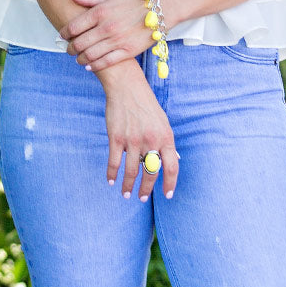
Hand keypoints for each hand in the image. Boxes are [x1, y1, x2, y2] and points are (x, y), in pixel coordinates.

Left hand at [60, 0, 152, 71]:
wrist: (160, 9)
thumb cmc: (133, 1)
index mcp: (100, 12)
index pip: (73, 26)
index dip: (64, 33)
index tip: (62, 36)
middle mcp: (106, 27)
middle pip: (79, 43)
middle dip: (70, 49)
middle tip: (68, 50)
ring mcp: (116, 40)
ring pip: (90, 55)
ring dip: (80, 59)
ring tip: (78, 59)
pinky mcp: (127, 51)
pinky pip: (105, 62)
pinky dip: (94, 66)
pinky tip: (89, 66)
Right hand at [103, 71, 178, 200]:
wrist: (127, 88)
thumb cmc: (146, 105)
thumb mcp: (163, 122)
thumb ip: (167, 142)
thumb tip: (174, 159)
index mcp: (166, 137)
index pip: (171, 167)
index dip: (170, 184)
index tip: (167, 195)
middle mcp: (151, 141)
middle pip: (151, 172)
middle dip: (147, 189)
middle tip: (143, 198)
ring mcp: (133, 140)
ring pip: (131, 171)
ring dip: (128, 186)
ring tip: (126, 194)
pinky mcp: (116, 138)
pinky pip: (115, 161)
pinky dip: (112, 174)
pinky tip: (111, 181)